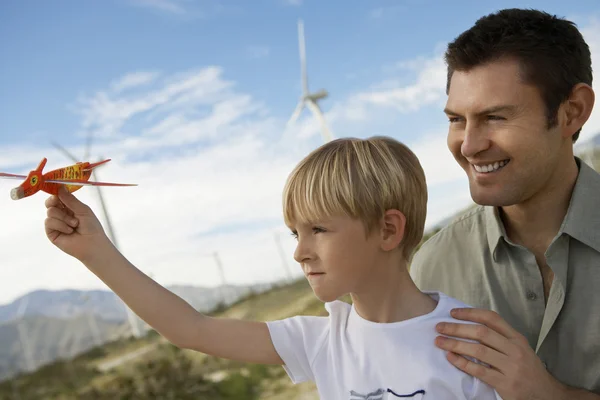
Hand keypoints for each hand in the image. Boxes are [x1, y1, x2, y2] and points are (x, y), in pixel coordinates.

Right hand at [45, 186, 110, 262]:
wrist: (92, 244)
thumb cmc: (91, 227)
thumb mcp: (83, 210)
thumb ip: (70, 199)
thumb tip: (60, 187)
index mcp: (69, 207)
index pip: (58, 197)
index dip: (56, 192)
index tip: (57, 188)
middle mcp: (61, 214)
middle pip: (50, 202)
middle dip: (55, 201)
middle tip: (61, 204)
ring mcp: (55, 223)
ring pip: (50, 211)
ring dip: (64, 217)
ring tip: (75, 224)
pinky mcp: (51, 232)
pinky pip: (49, 222)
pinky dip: (60, 225)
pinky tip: (69, 231)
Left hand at [435, 308, 566, 399]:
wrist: (546, 395)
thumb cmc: (527, 369)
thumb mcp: (519, 349)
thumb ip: (500, 337)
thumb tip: (470, 324)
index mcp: (517, 338)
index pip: (491, 318)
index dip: (470, 313)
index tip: (452, 313)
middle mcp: (515, 350)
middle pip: (481, 333)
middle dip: (457, 328)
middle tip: (439, 327)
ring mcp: (511, 367)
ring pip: (478, 351)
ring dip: (455, 344)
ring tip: (439, 341)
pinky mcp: (506, 384)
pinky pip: (479, 371)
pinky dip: (462, 363)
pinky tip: (450, 357)